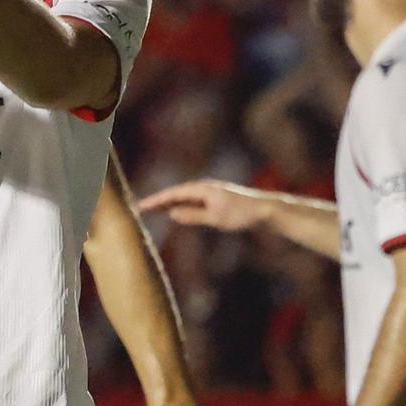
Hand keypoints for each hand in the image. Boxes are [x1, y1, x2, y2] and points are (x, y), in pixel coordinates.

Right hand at [138, 180, 271, 232]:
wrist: (266, 210)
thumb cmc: (241, 214)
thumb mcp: (215, 218)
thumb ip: (192, 215)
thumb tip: (171, 213)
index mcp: (202, 189)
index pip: (172, 194)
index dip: (155, 201)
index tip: (139, 206)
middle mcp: (204, 188)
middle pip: (175, 194)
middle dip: (158, 201)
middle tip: (140, 209)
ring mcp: (210, 193)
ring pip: (183, 198)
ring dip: (168, 204)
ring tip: (153, 211)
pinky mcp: (216, 199)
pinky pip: (192, 201)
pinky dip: (180, 206)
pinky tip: (176, 212)